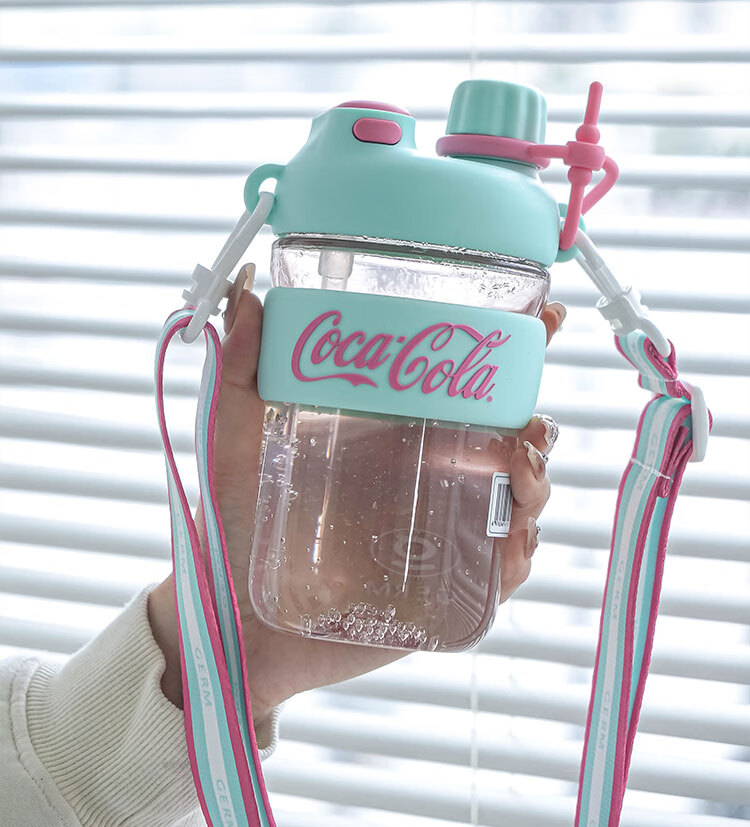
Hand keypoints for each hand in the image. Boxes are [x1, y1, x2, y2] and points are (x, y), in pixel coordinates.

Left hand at [149, 270, 564, 719]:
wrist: (228, 618)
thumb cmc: (235, 518)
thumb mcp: (238, 432)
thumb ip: (243, 365)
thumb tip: (248, 290)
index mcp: (394, 429)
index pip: (468, 381)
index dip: (513, 348)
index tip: (543, 317)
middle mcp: (428, 474)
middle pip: (511, 436)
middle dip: (539, 420)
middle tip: (532, 417)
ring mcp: (440, 530)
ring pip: (517, 498)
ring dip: (536, 478)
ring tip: (521, 465)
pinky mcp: (443, 590)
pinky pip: (501, 570)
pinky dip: (520, 552)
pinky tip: (515, 536)